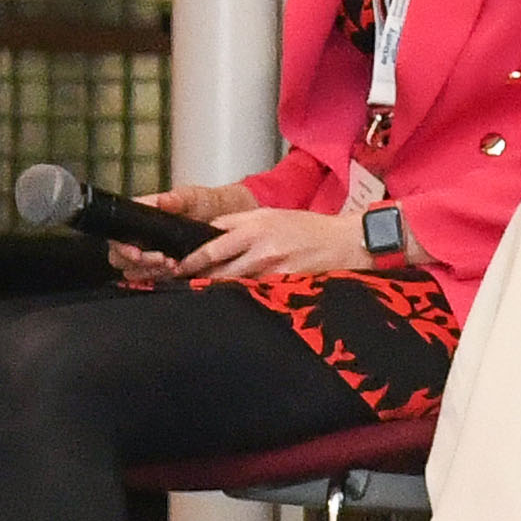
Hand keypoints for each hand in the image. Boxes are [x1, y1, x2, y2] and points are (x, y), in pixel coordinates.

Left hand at [181, 202, 374, 284]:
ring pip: (233, 283)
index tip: (177, 268)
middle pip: (217, 267)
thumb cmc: (307, 227)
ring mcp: (272, 267)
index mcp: (254, 225)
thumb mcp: (271, 215)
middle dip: (198, 278)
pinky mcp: (285, 284)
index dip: (191, 259)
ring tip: (202, 298)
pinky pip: (256, 293)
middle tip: (181, 287)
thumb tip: (210, 234)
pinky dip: (242, 298)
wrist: (343, 241)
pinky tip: (234, 305)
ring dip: (216, 290)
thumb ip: (240, 224)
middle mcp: (260, 246)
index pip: (212, 244)